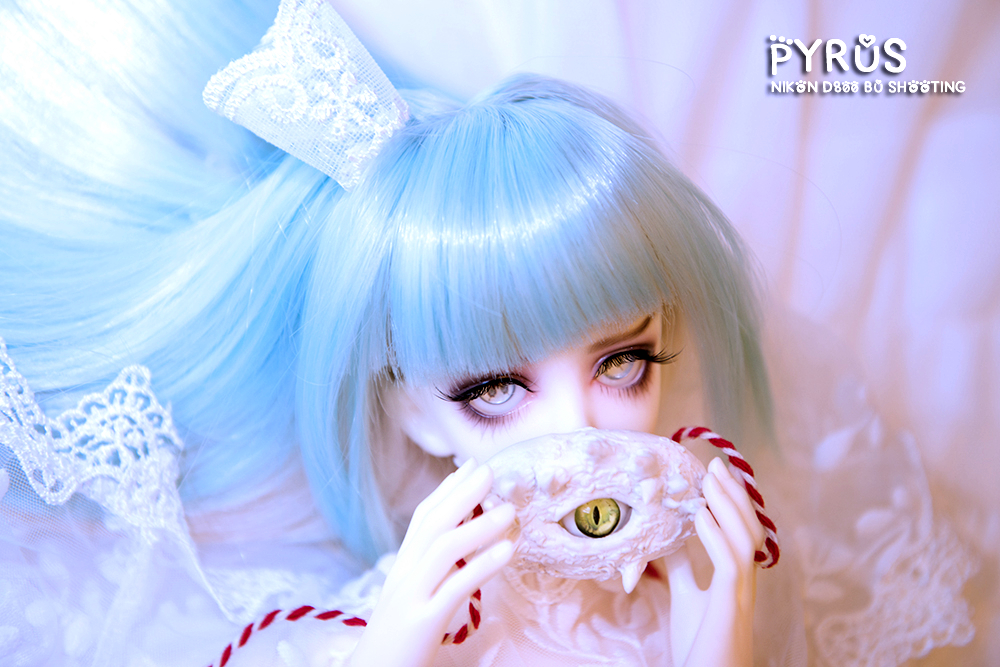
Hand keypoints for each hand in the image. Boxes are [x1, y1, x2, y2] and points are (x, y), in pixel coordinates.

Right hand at [348, 459, 514, 666]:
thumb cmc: (398, 639)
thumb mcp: (412, 596)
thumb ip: (432, 568)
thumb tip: (460, 537)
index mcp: (402, 567)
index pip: (422, 518)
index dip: (447, 490)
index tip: (470, 466)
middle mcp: (404, 575)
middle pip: (432, 524)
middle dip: (462, 494)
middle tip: (490, 470)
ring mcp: (412, 597)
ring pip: (443, 550)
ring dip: (479, 525)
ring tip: (510, 511)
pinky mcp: (423, 622)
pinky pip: (456, 588)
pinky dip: (482, 565)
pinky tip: (507, 552)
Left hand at [664, 457, 764, 666]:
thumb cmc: (699, 647)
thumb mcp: (685, 597)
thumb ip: (681, 568)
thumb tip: (669, 536)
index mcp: (736, 581)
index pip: (742, 532)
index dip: (732, 501)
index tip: (715, 473)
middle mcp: (744, 585)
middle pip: (751, 530)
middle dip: (735, 495)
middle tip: (715, 464)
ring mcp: (741, 597)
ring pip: (747, 541)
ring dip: (729, 506)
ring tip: (709, 480)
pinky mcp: (730, 609)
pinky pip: (730, 564)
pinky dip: (716, 534)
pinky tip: (700, 514)